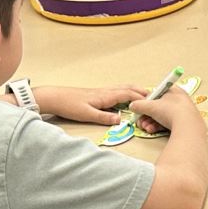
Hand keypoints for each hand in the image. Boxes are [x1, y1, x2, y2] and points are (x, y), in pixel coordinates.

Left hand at [35, 85, 149, 125]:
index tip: (153, 100)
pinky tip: (124, 96)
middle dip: (140, 91)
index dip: (141, 96)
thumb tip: (121, 120)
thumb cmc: (69, 105)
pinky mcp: (96, 93)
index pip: (128, 94)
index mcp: (105, 96)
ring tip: (143, 93)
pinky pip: (115, 91)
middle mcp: (105, 91)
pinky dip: (125, 92)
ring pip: (121, 88)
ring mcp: (100, 91)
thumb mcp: (87, 114)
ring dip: (133, 90)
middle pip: (127, 88)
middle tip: (154, 95)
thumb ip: (104, 118)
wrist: (53, 97)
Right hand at [129, 86, 205, 132]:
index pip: (157, 93)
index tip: (140, 107)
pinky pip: (168, 124)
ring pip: (162, 117)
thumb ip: (139, 105)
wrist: (187, 127)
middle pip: (159, 107)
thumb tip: (133, 105)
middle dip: (147, 115)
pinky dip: (159, 127)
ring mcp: (183, 112)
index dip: (147, 100)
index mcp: (174, 90)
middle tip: (140, 121)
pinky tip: (152, 130)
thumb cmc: (171, 111)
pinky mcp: (184, 124)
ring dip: (150, 122)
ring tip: (146, 127)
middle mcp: (180, 100)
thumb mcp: (151, 106)